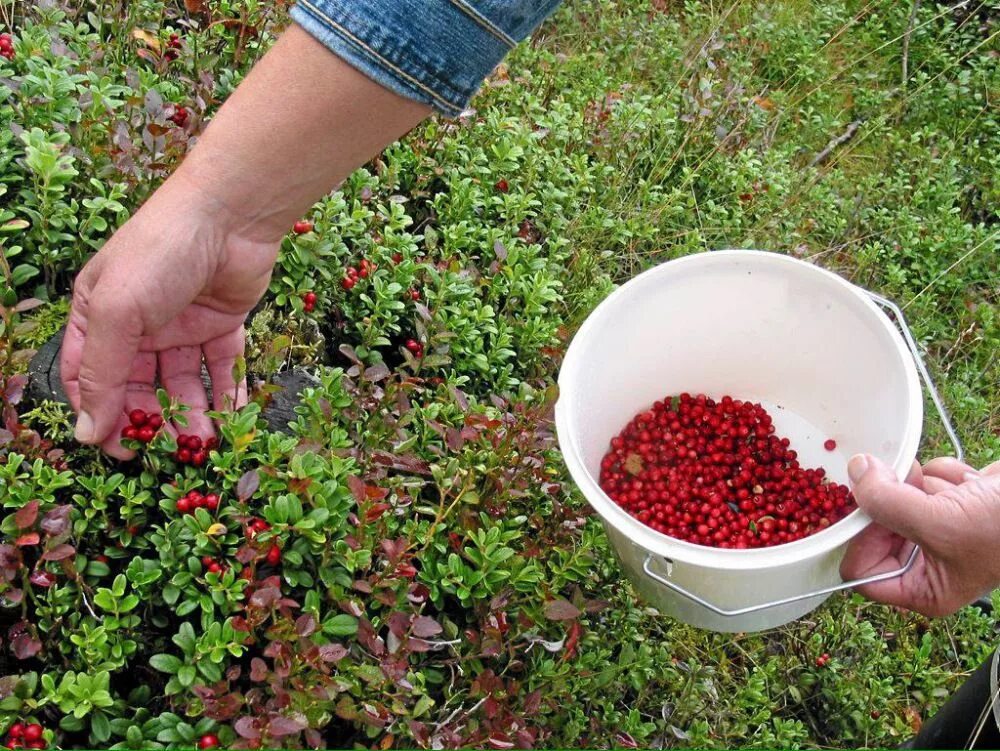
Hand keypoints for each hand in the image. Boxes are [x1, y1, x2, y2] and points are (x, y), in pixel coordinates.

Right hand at [61, 172, 278, 458]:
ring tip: (205, 442)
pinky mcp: (221, 323)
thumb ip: (102, 373)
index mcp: (98, 315)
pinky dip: (227, 392)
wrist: (230, 215)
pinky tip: (231, 418)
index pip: (90, 379)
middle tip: (170, 453)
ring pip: (184, 383)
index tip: (120, 451)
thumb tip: (87, 432)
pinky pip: (222, 367)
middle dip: (153, 421)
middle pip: (140, 387)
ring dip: (192, 414)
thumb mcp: (117, 312)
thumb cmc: (159, 252)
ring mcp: (181, 323)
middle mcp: (138, 323)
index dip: (101, 416)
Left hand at [841, 454, 999, 616]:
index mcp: (923, 591)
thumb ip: (887, 502)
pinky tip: (975, 484)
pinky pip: (925, 478)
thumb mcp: (941, 523)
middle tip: (917, 489)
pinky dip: (947, 474)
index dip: (859, 540)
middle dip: (900, 502)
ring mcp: (941, 530)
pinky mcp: (954, 502)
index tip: (869, 510)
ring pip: (901, 495)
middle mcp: (928, 564)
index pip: (861, 572)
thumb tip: (855, 471)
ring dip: (929, 485)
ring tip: (962, 494)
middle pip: (877, 527)